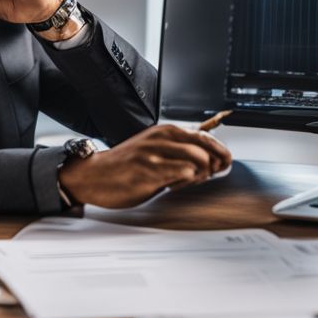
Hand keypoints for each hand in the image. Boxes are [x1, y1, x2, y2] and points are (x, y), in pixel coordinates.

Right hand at [58, 125, 232, 208]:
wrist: (93, 175)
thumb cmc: (124, 165)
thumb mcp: (153, 149)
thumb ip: (177, 150)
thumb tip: (209, 156)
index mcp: (164, 132)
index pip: (204, 136)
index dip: (220, 151)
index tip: (225, 163)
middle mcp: (161, 139)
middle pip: (205, 146)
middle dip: (217, 162)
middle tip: (214, 173)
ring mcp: (155, 154)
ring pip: (197, 160)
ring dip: (201, 174)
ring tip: (189, 181)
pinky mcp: (148, 171)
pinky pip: (182, 173)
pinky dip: (186, 181)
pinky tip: (174, 186)